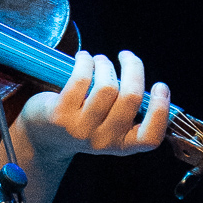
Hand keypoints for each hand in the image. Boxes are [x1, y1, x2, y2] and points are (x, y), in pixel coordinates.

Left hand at [17, 48, 169, 159]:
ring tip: (100, 60)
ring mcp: (80, 130)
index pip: (150, 137)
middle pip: (130, 98)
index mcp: (121, 145)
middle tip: (126, 56)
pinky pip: (81, 79)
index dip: (160, 109)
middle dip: (133, 68)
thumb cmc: (82, 121)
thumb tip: (141, 79)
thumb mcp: (108, 124)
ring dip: (105, 64)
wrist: (42, 135)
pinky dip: (85, 61)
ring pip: (107, 86)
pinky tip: (83, 58)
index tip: (160, 85)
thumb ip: (127, 109)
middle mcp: (102, 141)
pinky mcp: (60, 115)